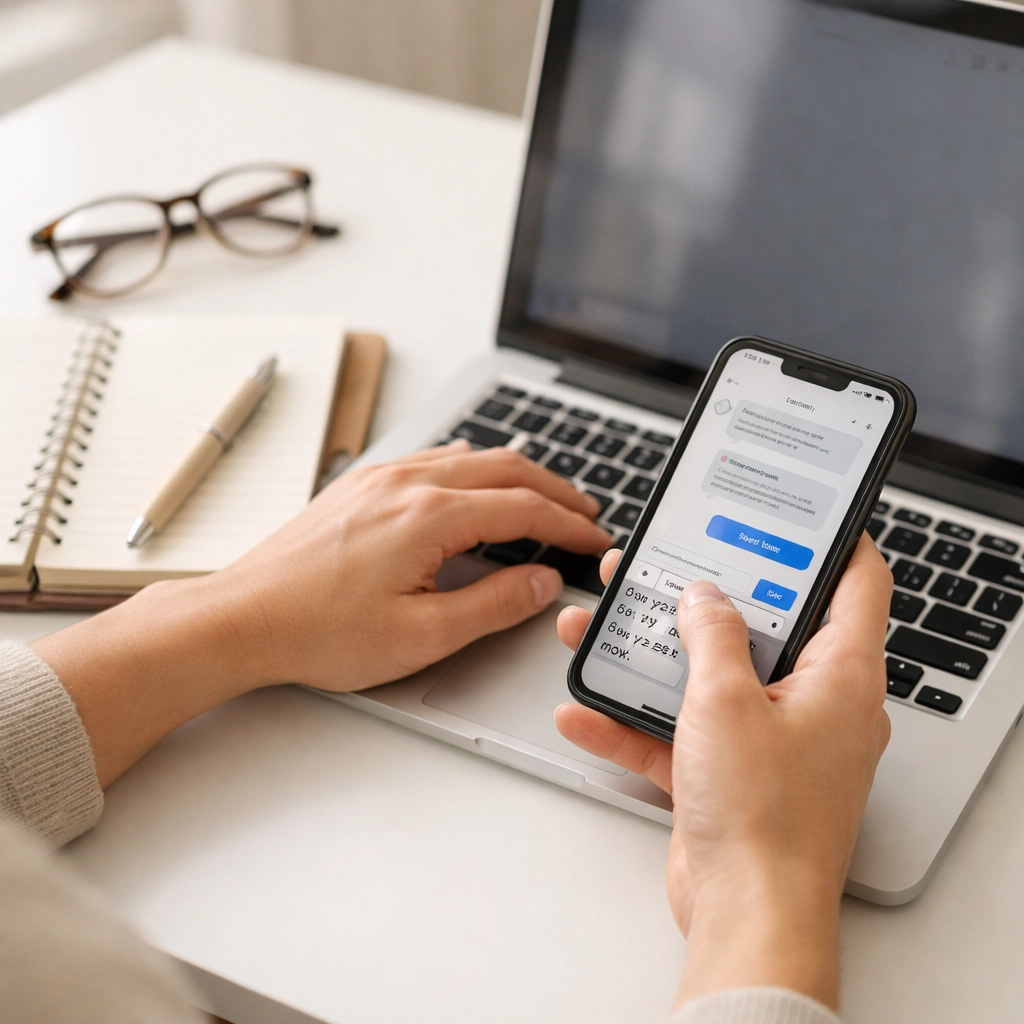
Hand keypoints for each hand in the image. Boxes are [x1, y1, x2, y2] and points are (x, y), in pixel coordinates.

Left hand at [220, 439, 609, 689]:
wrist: (241, 617)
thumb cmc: (318, 631)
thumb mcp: (422, 635)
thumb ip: (493, 604)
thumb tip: (541, 582)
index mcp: (429, 516)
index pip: (524, 508)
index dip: (569, 524)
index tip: (594, 539)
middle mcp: (406, 482)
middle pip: (505, 467)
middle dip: (555, 489)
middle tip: (585, 513)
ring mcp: (379, 477)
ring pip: (469, 456)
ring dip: (516, 474)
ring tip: (543, 498)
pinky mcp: (359, 485)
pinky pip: (433, 459)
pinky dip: (473, 468)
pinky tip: (475, 484)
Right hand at [555, 535, 891, 1008]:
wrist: (745, 915)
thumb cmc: (764, 818)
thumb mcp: (726, 700)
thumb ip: (711, 634)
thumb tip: (702, 595)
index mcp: (839, 675)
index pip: (855, 585)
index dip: (831, 542)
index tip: (795, 516)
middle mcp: (810, 703)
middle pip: (760, 627)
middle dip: (702, 597)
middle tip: (665, 567)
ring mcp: (767, 740)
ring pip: (706, 677)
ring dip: (649, 655)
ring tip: (600, 626)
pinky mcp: (728, 774)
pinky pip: (677, 731)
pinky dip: (632, 720)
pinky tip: (583, 709)